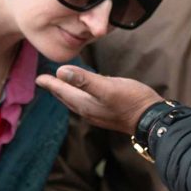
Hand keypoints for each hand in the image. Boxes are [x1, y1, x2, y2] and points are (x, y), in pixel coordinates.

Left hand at [36, 65, 163, 134]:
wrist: (151, 119)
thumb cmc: (131, 101)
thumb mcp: (107, 87)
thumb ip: (84, 80)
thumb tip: (60, 71)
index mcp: (85, 104)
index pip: (62, 91)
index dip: (51, 83)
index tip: (39, 78)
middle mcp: (89, 110)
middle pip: (67, 98)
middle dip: (56, 89)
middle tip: (46, 81)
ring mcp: (99, 113)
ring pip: (77, 101)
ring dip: (68, 92)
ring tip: (63, 86)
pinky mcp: (109, 112)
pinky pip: (89, 102)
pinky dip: (82, 94)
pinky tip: (89, 91)